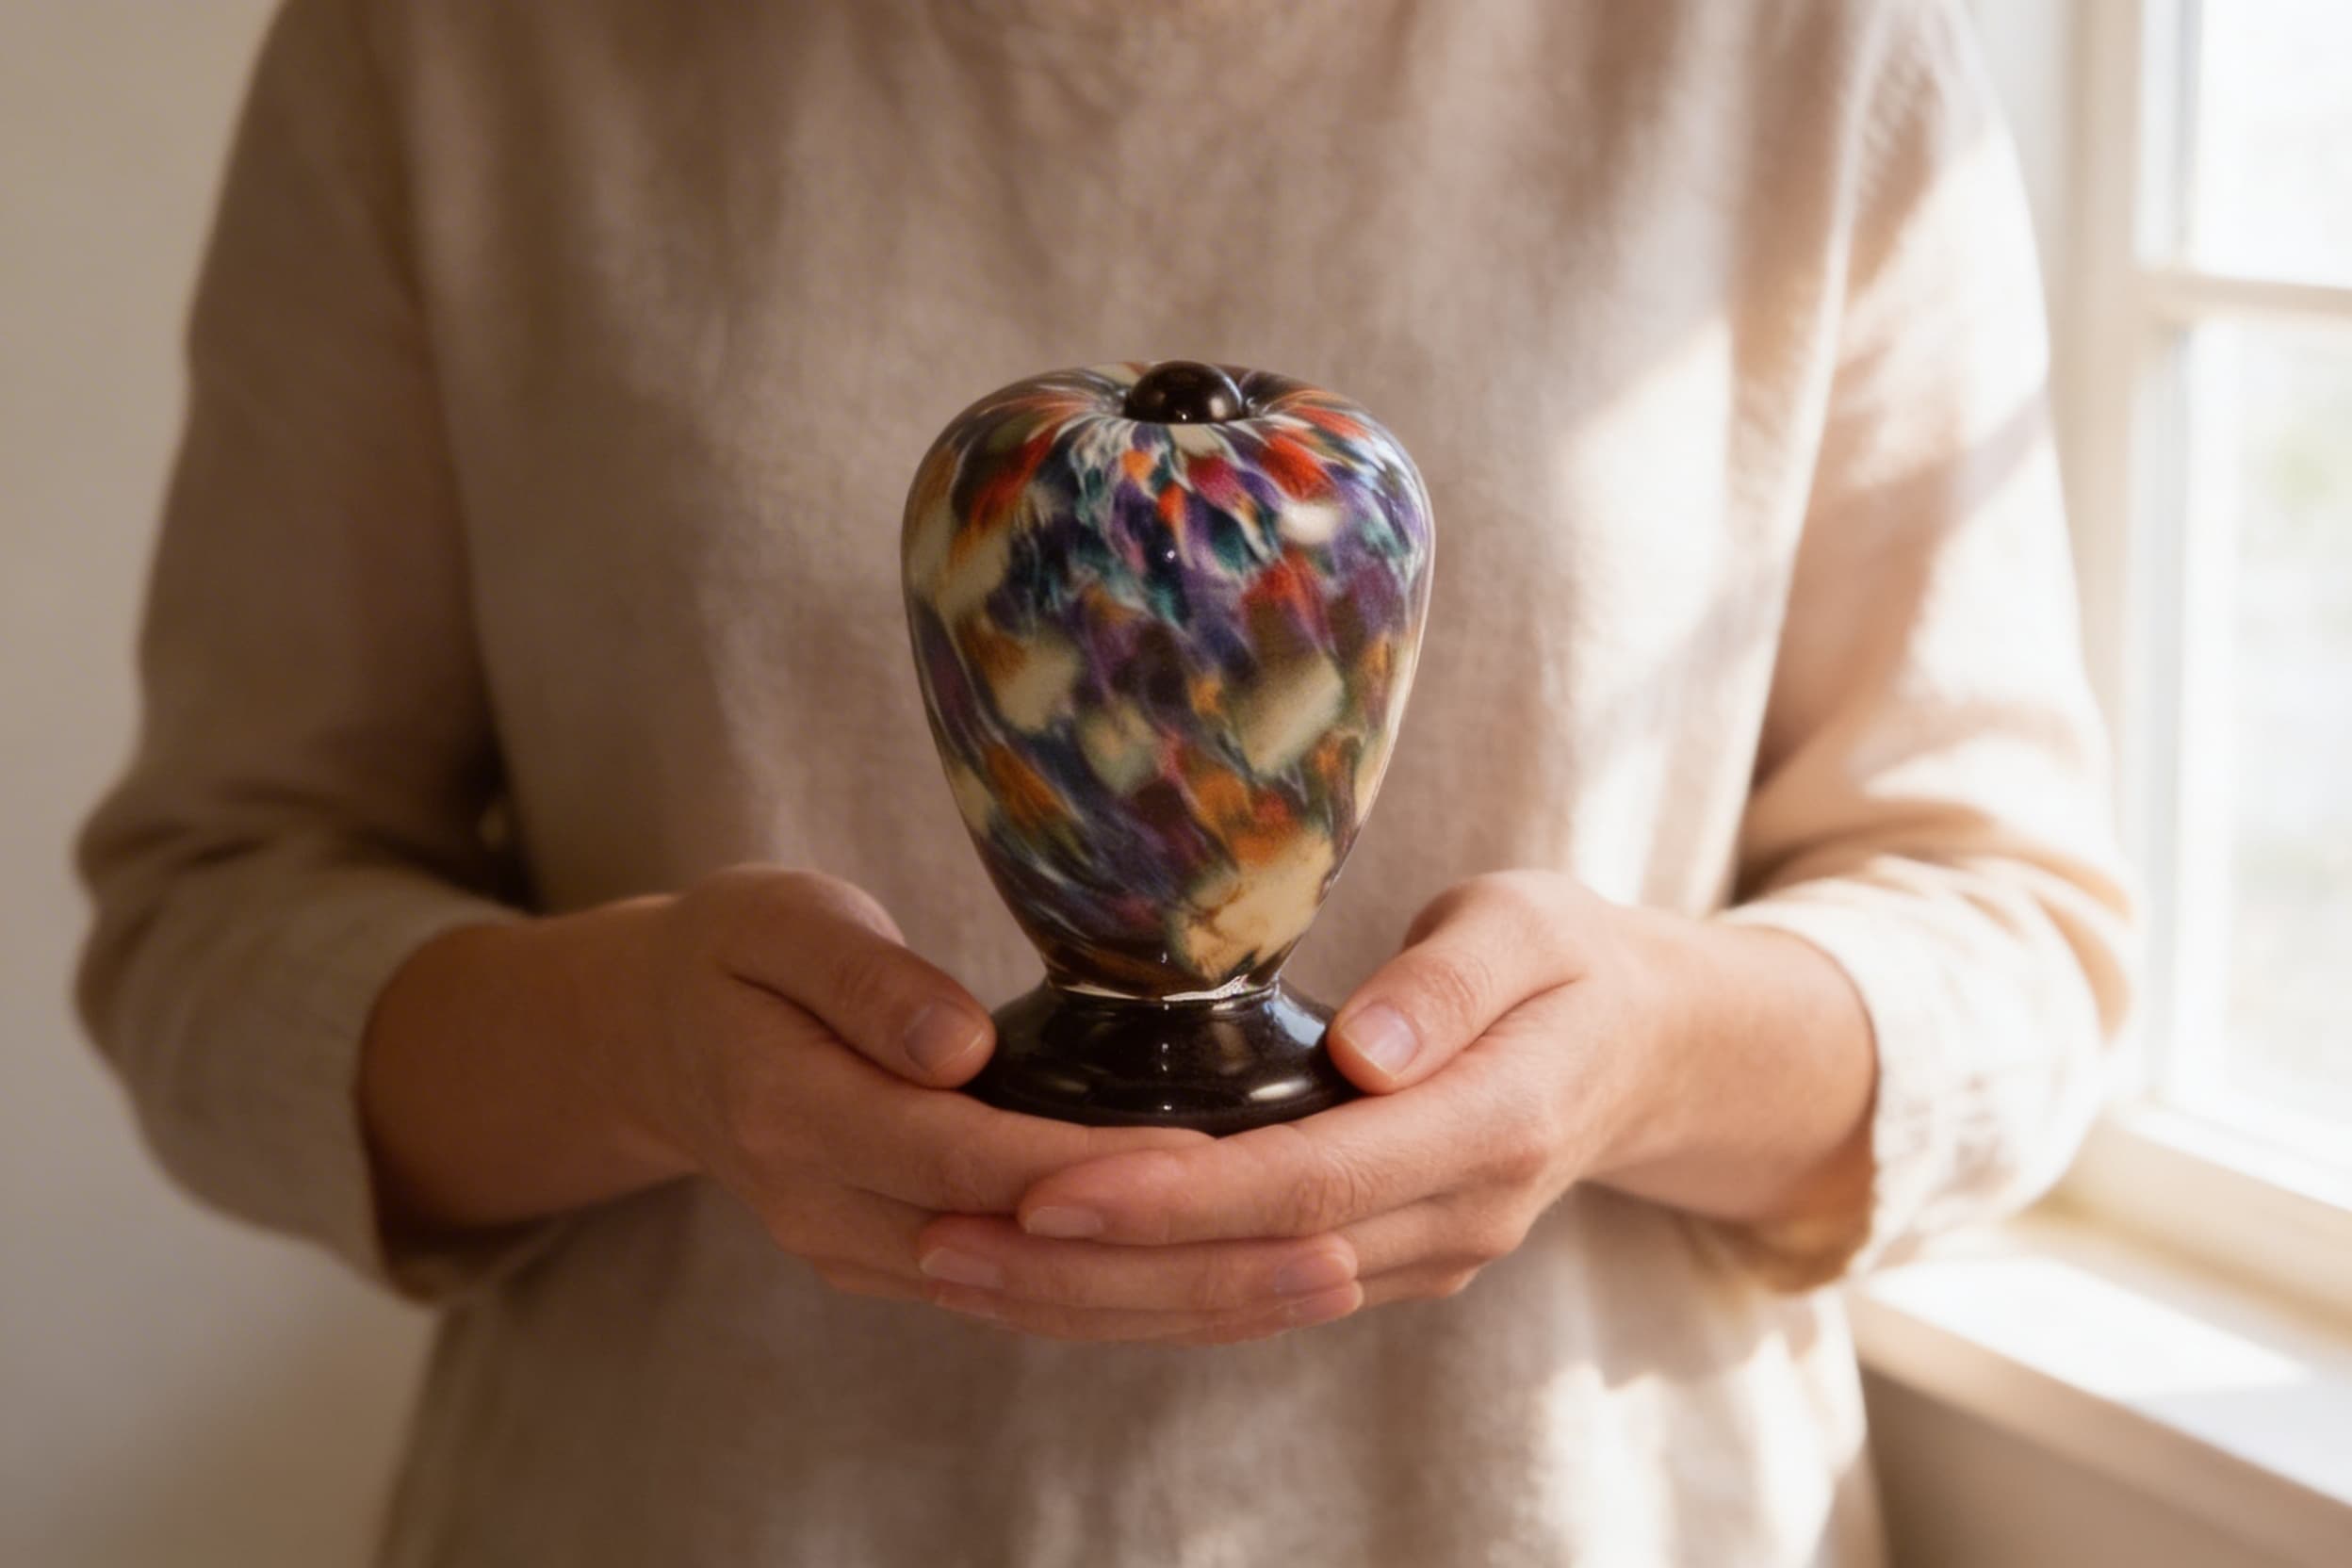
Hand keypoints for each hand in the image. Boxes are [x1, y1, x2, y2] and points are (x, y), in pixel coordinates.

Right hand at [567, 868, 1368, 1342]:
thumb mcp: (774, 922)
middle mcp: (832, 1211)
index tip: (1214, 1165)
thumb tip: (957, 1044)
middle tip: (1323, 1253)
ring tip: (1317, 1286)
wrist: (658, 1042)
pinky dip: (1134, 1305)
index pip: (965, 1156)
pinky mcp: (907, 1265)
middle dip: (1178, 1266)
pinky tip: (1238, 1293)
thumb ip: (862, 978)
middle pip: (1024, 1260)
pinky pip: (1031, 1303)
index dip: (1092, 1171)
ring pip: (1039, 1305)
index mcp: (796, 1113)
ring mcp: (868, 1255)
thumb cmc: (733, 957)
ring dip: (1179, 1306)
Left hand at [911, 871, 1870, 1323]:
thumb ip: (1455, 981)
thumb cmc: (1575, 962)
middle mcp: (1454, 1220)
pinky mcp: (1388, 1265)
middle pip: (1251, 1269)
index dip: (1174, 1194)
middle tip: (943, 1238)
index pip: (1308, 1180)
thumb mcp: (1532, 925)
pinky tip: (1045, 1277)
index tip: (1047, 1184)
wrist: (1654, 1051)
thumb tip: (1371, 1053)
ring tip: (955, 1263)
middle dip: (1092, 1269)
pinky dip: (1147, 1298)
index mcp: (1492, 1126)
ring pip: (1239, 1307)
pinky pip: (1253, 1301)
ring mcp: (1422, 1258)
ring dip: (1096, 1301)